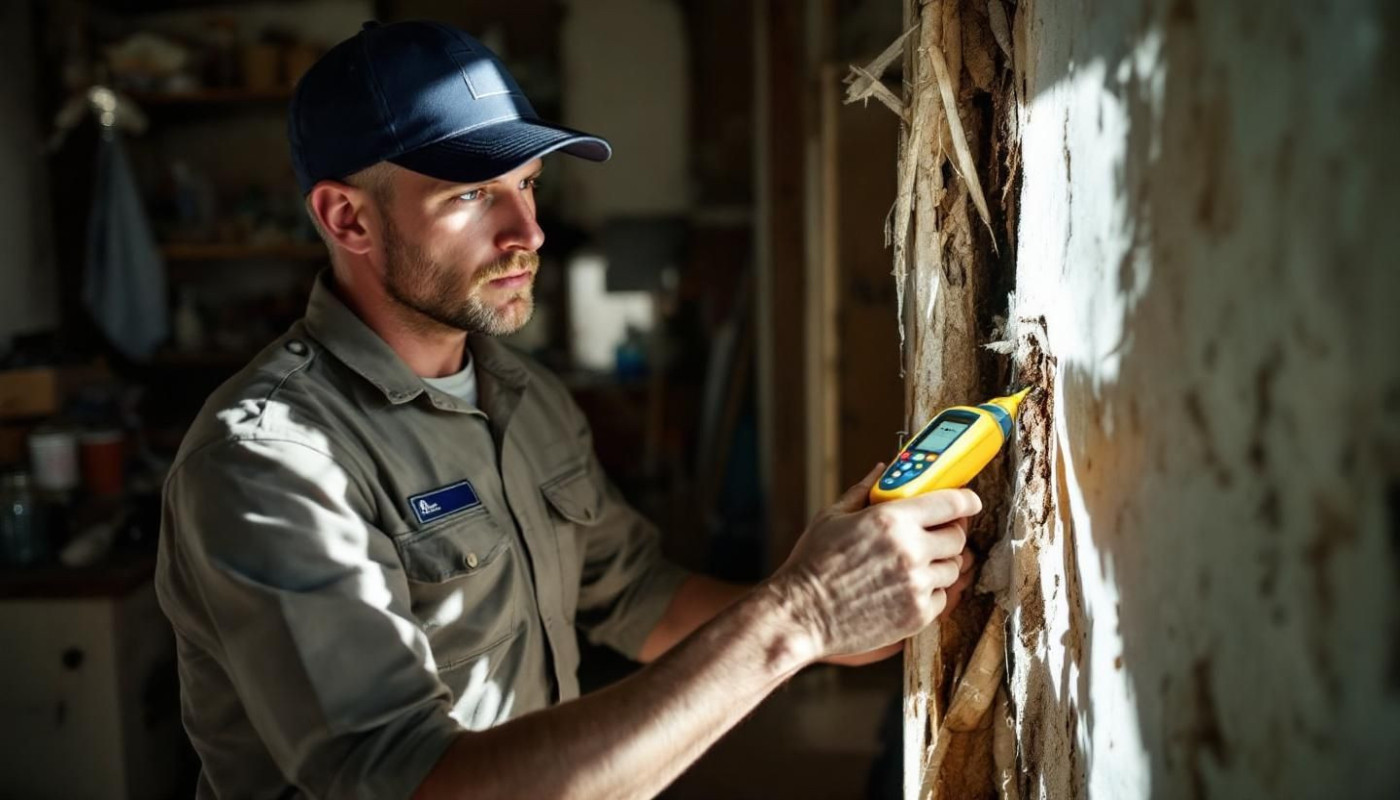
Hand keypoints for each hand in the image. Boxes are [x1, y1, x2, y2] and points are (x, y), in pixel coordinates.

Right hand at [766, 463, 981, 661]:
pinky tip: (906, 589)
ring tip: (912, 565)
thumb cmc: (813, 564)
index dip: (966, 501)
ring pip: (953, 569)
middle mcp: (911, 551)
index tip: (970, 502)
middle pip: (957, 537)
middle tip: (934, 535)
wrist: (801, 615)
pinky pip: (942, 598)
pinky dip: (930, 592)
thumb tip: (882, 469)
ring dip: (939, 565)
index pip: (951, 502)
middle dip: (949, 534)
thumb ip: (865, 491)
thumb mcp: (833, 517)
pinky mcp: (918, 615)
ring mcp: (917, 585)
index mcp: (892, 520)